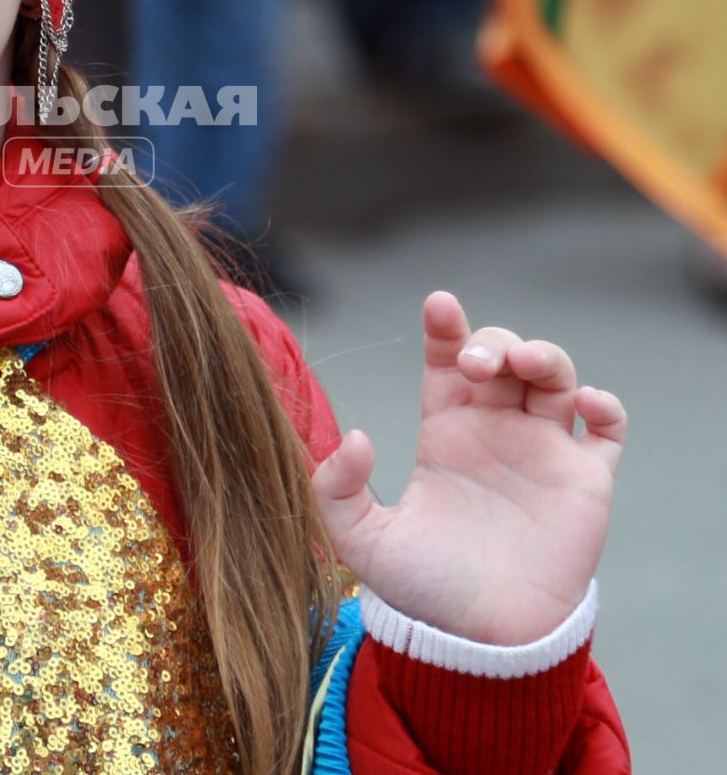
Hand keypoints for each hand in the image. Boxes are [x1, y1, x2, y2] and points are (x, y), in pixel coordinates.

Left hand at [312, 291, 626, 644]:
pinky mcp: (585, 481)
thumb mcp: (360, 540)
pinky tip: (584, 404)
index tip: (440, 306)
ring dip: (546, 356)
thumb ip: (337, 490)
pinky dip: (604, 405)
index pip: (446, 361)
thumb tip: (356, 437)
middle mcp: (494, 431)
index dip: (446, 328)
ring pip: (555, 375)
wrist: (480, 639)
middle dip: (494, 342)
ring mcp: (543, 451)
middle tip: (478, 365)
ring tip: (525, 365)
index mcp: (445, 431)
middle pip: (503, 355)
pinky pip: (608, 428)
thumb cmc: (423, 588)